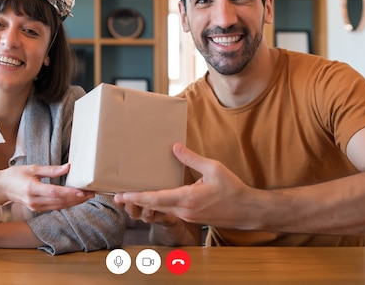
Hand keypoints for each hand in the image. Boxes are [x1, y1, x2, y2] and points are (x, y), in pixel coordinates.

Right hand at [0, 164, 94, 211]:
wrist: (1, 188)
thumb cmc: (16, 175)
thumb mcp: (33, 168)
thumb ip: (51, 170)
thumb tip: (68, 167)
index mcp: (32, 188)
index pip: (54, 192)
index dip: (69, 193)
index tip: (82, 192)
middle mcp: (34, 200)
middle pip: (59, 201)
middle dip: (77, 198)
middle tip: (91, 193)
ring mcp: (35, 207)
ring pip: (59, 206)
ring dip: (74, 202)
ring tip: (87, 197)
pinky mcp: (37, 209)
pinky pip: (54, 207)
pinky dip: (66, 204)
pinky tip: (75, 200)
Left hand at [114, 143, 253, 229]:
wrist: (246, 211)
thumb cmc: (232, 189)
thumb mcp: (213, 168)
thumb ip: (191, 158)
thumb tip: (174, 147)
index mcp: (187, 198)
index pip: (155, 198)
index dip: (136, 197)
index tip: (121, 195)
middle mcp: (183, 210)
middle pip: (152, 207)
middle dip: (134, 202)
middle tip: (117, 197)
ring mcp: (187, 216)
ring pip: (160, 211)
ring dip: (144, 205)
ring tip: (130, 198)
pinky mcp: (191, 218)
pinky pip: (169, 212)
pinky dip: (158, 206)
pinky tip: (153, 200)